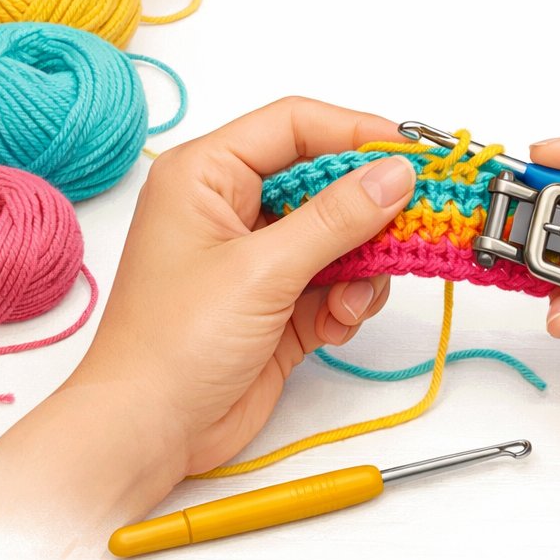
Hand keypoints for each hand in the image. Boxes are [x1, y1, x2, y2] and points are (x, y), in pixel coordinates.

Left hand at [0, 98, 415, 549]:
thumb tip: (396, 174)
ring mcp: (257, 258)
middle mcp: (231, 207)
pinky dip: (346, 303)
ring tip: (350, 302)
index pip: (294, 125)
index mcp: (206, 175)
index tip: (412, 153)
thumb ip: (337, 218)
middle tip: (412, 224)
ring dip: (360, 268)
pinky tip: (333, 327)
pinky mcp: (278, 304)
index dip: (355, 132)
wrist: (148, 434)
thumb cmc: (173, 344)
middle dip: (367, 210)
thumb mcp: (262, 271)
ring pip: (340, 236)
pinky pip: (336, 283)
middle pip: (325, 181)